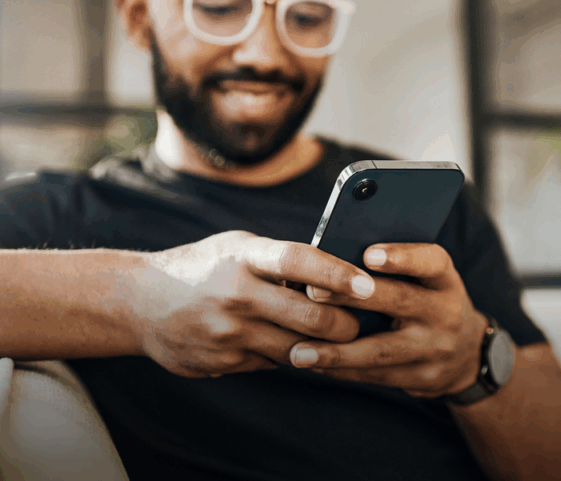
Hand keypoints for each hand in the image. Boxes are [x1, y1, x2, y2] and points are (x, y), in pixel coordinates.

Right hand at [128, 231, 375, 377]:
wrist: (140, 302)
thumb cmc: (204, 267)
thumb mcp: (238, 248)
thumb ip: (281, 259)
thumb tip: (337, 275)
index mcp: (245, 257)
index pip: (300, 262)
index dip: (338, 274)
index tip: (369, 284)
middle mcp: (237, 294)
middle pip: (310, 317)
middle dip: (346, 325)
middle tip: (360, 322)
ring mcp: (229, 332)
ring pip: (298, 349)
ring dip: (322, 346)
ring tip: (334, 337)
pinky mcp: (223, 361)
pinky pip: (273, 363)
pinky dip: (287, 355)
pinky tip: (286, 343)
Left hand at [289, 243, 488, 397]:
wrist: (466, 354)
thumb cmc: (427, 301)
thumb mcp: (425, 279)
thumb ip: (393, 268)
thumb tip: (333, 255)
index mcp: (444, 278)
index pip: (430, 262)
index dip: (402, 258)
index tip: (369, 255)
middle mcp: (445, 312)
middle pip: (399, 301)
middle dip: (353, 298)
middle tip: (313, 293)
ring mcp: (435, 348)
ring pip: (382, 349)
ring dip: (338, 352)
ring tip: (299, 351)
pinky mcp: (423, 377)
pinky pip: (377, 375)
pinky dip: (342, 370)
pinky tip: (313, 365)